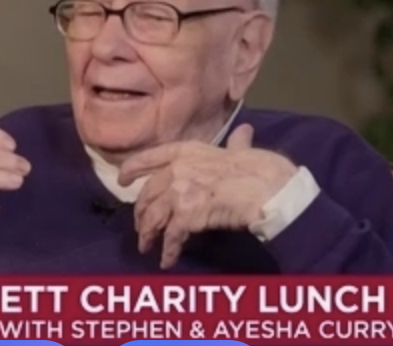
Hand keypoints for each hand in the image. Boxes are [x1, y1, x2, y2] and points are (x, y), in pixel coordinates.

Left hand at [118, 124, 296, 268]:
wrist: (271, 189)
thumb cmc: (261, 168)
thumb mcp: (242, 150)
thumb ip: (236, 144)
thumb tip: (242, 132)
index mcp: (187, 151)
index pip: (148, 157)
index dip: (131, 169)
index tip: (121, 180)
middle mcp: (177, 169)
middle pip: (148, 193)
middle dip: (141, 213)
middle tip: (141, 226)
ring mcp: (180, 192)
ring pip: (153, 216)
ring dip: (148, 234)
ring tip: (146, 247)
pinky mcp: (187, 215)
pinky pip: (171, 236)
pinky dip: (168, 251)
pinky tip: (167, 260)